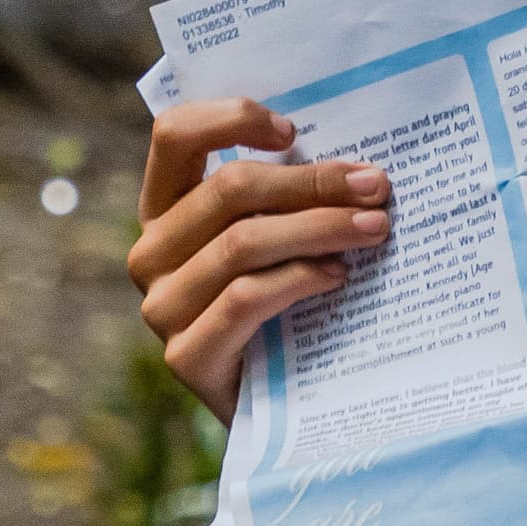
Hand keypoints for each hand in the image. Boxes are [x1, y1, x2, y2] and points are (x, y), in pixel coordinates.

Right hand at [127, 97, 392, 419]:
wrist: (278, 408)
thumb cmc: (284, 305)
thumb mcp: (278, 238)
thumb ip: (289, 196)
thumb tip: (357, 160)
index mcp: (164, 208)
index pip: (174, 136)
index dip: (231, 118)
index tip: (293, 129)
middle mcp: (151, 253)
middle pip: (227, 190)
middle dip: (311, 182)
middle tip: (375, 187)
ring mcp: (162, 306)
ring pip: (242, 244)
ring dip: (319, 229)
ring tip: (374, 228)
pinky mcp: (185, 356)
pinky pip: (244, 301)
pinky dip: (298, 280)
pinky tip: (339, 276)